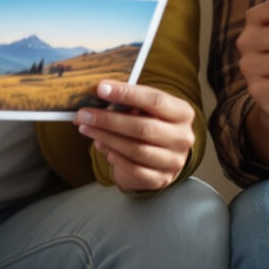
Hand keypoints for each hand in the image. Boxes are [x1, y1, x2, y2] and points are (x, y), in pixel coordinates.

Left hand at [75, 80, 196, 191]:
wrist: (162, 159)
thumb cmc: (151, 126)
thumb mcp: (146, 111)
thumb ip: (128, 104)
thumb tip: (97, 97)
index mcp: (182, 113)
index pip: (155, 100)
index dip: (127, 94)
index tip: (101, 89)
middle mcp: (183, 137)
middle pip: (143, 127)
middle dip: (109, 120)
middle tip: (85, 114)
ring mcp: (173, 161)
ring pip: (136, 149)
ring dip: (106, 138)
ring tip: (86, 128)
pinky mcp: (160, 179)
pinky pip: (134, 169)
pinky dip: (115, 157)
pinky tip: (102, 146)